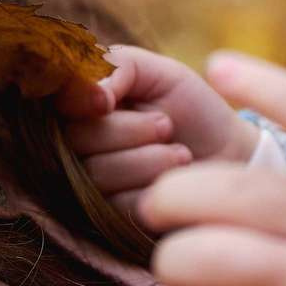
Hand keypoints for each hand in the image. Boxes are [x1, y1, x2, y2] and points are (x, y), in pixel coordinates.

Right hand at [55, 45, 261, 220]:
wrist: (230, 153)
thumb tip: (91, 93)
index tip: (110, 100)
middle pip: (74, 139)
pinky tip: (178, 174)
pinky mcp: (112, 220)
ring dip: (147, 158)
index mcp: (81, 107)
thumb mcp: (158, 72)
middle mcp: (76, 148)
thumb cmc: (191, 108)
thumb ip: (117, 65)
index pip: (55, 103)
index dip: (78, 101)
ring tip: (180, 152)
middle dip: (128, 130)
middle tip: (167, 125)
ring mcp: (90, 187)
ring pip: (95, 174)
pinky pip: (116, 205)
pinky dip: (153, 187)